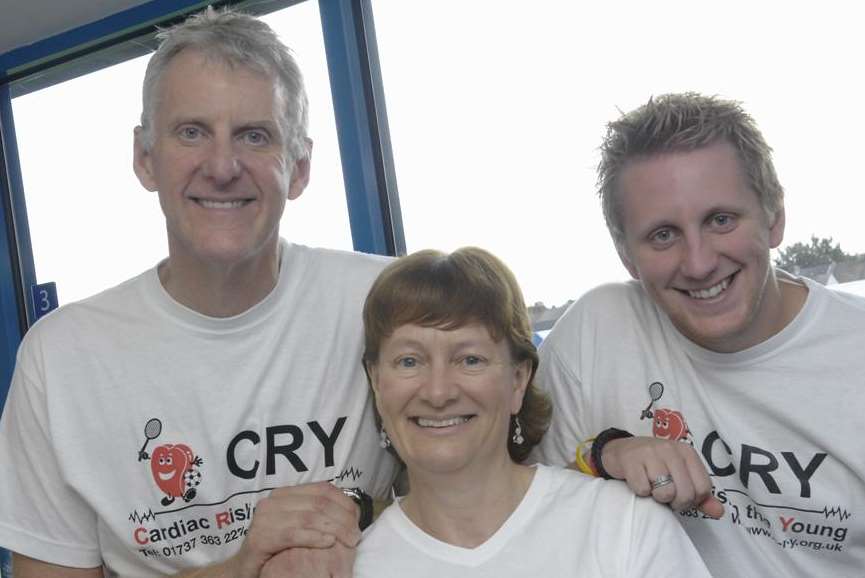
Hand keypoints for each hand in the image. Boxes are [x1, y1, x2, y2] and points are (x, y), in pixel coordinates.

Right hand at [233, 482, 360, 577]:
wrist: (245, 569)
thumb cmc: (277, 547)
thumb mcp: (299, 525)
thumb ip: (317, 514)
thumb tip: (352, 511)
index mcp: (284, 494)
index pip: (322, 489)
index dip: (344, 502)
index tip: (358, 519)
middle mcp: (272, 501)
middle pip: (318, 503)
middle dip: (343, 518)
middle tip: (356, 535)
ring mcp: (264, 519)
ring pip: (309, 517)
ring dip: (334, 529)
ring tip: (349, 541)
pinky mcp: (259, 539)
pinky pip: (293, 534)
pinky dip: (314, 537)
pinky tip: (329, 543)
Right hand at [601, 436, 723, 518]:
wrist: (621, 450)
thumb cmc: (654, 466)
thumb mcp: (680, 475)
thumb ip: (700, 495)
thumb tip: (719, 512)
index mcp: (687, 453)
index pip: (703, 488)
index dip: (692, 500)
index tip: (679, 495)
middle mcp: (671, 449)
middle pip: (685, 494)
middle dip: (674, 502)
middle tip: (664, 495)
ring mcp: (650, 453)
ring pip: (665, 492)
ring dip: (656, 497)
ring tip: (651, 487)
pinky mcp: (631, 460)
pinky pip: (642, 490)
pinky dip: (640, 492)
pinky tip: (637, 481)